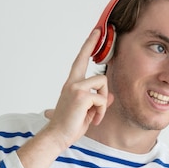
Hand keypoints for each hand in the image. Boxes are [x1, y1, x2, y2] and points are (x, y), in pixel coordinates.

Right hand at [44, 29, 112, 149]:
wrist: (57, 136)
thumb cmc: (70, 125)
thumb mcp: (88, 112)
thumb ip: (98, 101)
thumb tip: (111, 96)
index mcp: (72, 84)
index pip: (81, 59)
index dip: (89, 44)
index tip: (97, 31)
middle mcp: (72, 83)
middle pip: (97, 71)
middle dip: (102, 81)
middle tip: (98, 82)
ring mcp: (76, 87)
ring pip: (103, 84)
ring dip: (104, 102)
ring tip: (95, 116)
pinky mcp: (81, 95)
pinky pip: (102, 98)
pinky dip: (102, 111)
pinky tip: (94, 120)